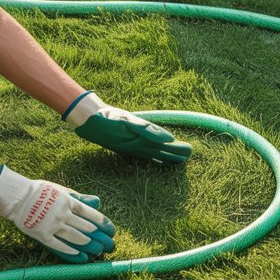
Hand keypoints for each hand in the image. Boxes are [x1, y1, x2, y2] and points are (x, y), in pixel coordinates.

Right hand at [0, 165, 114, 263]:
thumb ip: (80, 198)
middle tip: (109, 245)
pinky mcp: (42, 235)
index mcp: (68, 201)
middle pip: (86, 228)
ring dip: (89, 246)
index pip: (91, 214)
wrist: (17, 196)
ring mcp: (52, 225)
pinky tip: (81, 257)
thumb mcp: (62, 190)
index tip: (111, 230)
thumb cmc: (41, 192)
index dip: (103, 223)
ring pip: (75, 238)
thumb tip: (99, 201)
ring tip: (98, 252)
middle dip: (100, 238)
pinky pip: (58, 246)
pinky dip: (71, 252)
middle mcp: (62, 214)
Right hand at [63, 91, 190, 165]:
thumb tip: (168, 138)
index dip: (177, 149)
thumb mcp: (128, 120)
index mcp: (141, 141)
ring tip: (178, 160)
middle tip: (189, 156)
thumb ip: (148, 129)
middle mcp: (137, 147)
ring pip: (153, 155)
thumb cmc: (108, 118)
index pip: (164, 147)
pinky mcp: (126, 147)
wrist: (90, 121)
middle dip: (174, 154)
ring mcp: (131, 148)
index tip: (190, 151)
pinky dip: (153, 159)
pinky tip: (156, 161)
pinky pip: (144, 156)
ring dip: (166, 158)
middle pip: (160, 153)